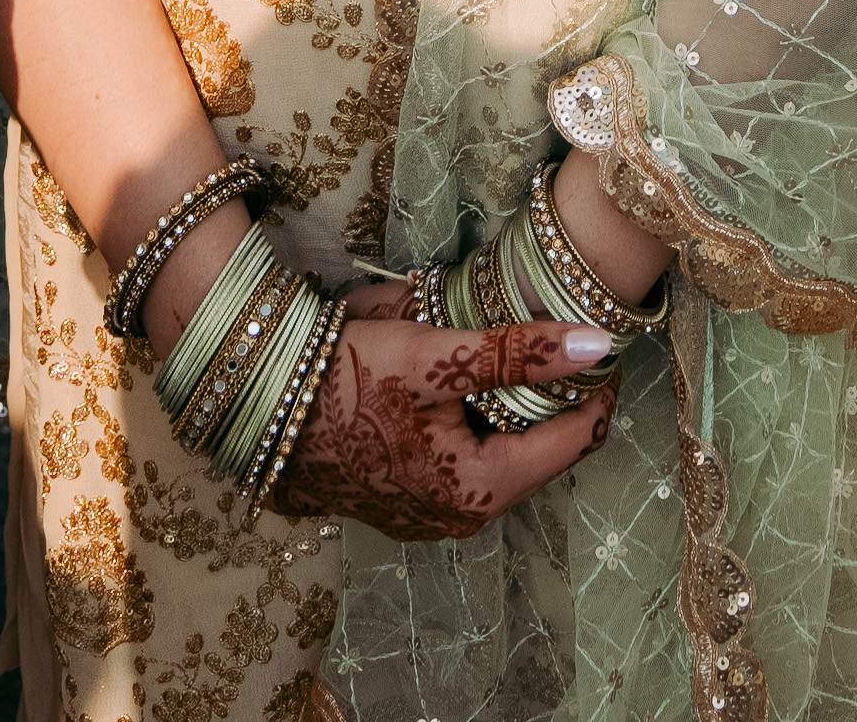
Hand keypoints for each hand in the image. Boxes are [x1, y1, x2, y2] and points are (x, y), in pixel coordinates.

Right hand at [271, 315, 622, 539]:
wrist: (255, 405)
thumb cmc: (343, 378)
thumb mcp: (435, 355)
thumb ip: (519, 355)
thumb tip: (598, 345)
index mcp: (479, 490)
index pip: (575, 440)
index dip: (596, 389)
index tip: (600, 341)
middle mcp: (461, 518)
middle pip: (541, 452)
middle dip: (555, 398)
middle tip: (555, 338)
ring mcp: (431, 516)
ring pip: (504, 458)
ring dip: (514, 410)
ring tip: (510, 353)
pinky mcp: (406, 503)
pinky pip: (467, 464)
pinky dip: (478, 425)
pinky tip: (464, 384)